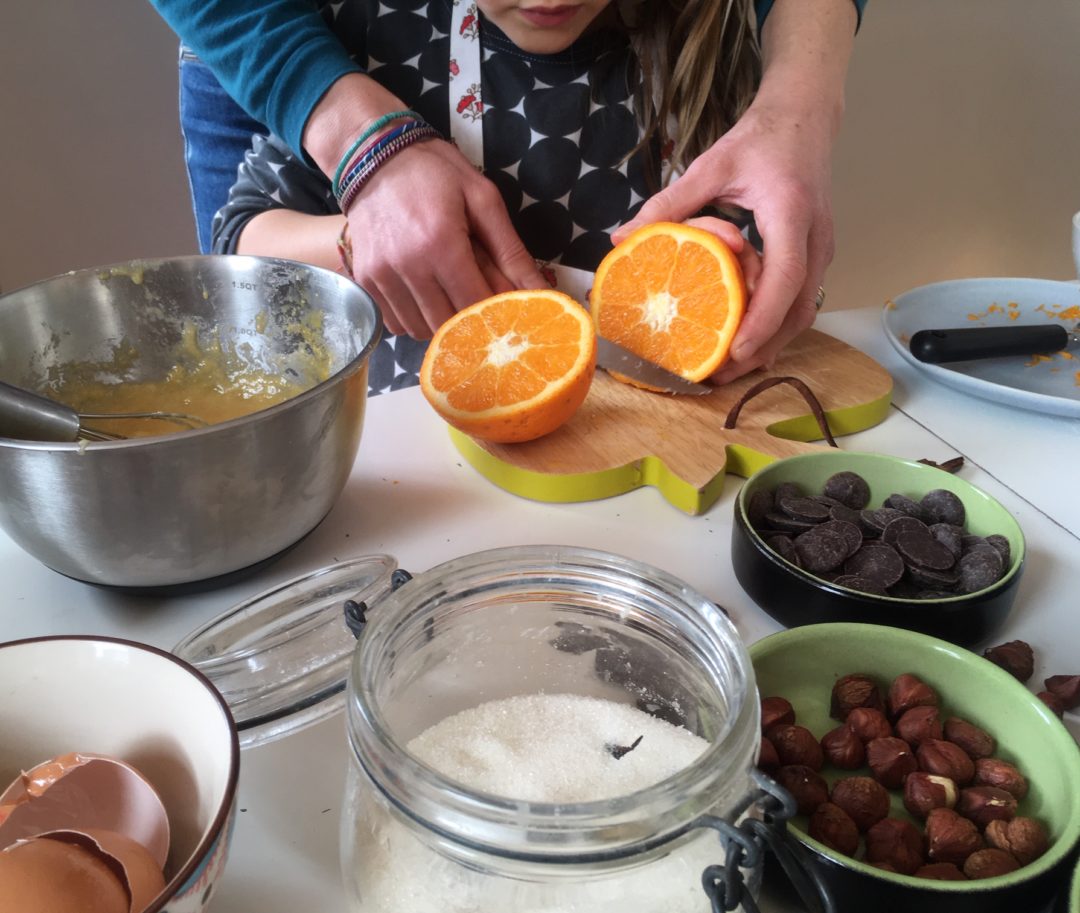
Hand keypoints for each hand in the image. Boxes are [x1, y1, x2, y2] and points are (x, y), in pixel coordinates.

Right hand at [343, 138, 546, 337]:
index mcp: (442, 244)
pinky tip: (425, 297)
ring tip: (450, 297)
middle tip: (478, 303)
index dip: (494, 314)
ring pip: (419, 329)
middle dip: (469, 322)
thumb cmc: (435, 172)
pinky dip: (413, 319)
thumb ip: (512, 250)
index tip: (504, 309)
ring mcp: (381, 275)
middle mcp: (408, 266)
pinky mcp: (365, 279)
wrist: (372, 154)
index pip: (475, 305)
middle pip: (448, 325)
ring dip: (440, 324)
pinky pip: (394, 322)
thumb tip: (541, 291)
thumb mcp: (483, 199)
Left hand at [612, 99, 835, 383]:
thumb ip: (668, 203)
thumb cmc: (760, 139)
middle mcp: (815, 237)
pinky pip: (801, 302)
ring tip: (729, 370)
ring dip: (770, 344)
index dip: (762, 318)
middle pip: (798, 309)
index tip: (736, 349)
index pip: (785, 276)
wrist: (805, 118)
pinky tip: (746, 343)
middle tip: (720, 375)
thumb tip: (622, 238)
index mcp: (790, 212)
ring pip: (803, 312)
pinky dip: (776, 327)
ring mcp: (822, 249)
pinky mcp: (817, 257)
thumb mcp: (711, 165)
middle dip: (763, 348)